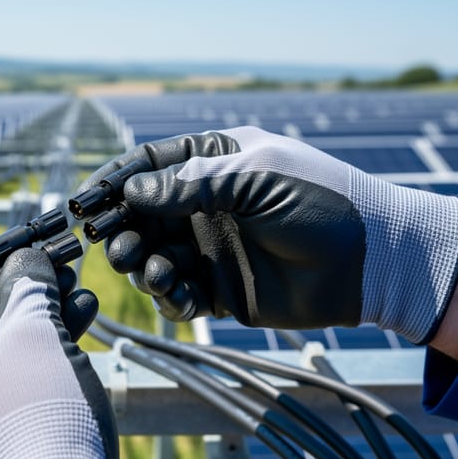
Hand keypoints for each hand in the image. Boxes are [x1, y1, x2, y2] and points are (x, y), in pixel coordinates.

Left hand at [0, 232, 118, 458]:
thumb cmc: (40, 420)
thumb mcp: (34, 335)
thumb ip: (27, 285)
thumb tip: (28, 260)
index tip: (0, 237)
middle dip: (11, 288)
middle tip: (48, 263)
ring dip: (30, 319)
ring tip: (74, 290)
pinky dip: (29, 359)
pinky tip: (76, 326)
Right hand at [81, 126, 457, 343]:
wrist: (372, 260)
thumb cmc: (320, 200)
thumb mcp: (254, 175)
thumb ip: (191, 182)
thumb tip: (131, 192)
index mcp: (213, 162)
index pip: (148, 166)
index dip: (113, 182)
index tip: (85, 202)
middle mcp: (205, 204)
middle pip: (140, 215)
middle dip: (122, 229)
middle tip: (117, 246)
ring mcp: (210, 246)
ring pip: (152, 255)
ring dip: (142, 264)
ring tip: (155, 269)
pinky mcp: (219, 288)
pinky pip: (177, 293)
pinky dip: (168, 296)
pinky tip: (177, 293)